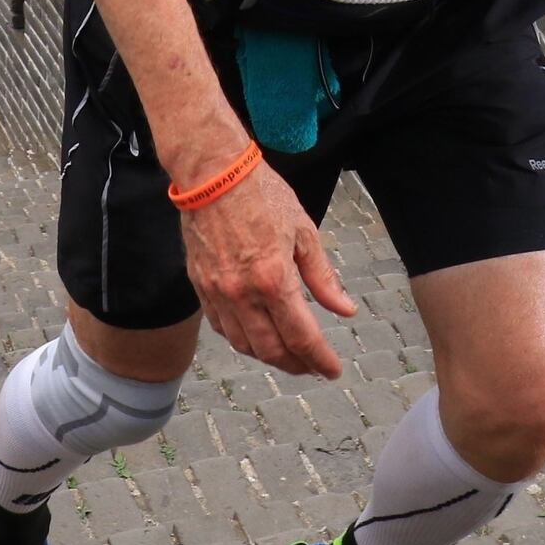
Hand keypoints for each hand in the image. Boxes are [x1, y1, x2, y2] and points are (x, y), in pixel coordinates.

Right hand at [180, 163, 355, 378]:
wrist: (213, 173)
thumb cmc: (262, 194)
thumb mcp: (304, 231)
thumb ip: (323, 276)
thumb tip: (344, 309)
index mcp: (274, 279)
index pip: (301, 336)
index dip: (320, 359)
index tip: (333, 371)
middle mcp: (243, 294)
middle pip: (271, 350)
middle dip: (296, 364)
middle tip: (312, 366)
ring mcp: (217, 293)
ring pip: (243, 345)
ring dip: (268, 356)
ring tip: (287, 355)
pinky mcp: (200, 286)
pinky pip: (221, 327)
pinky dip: (241, 339)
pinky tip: (255, 336)